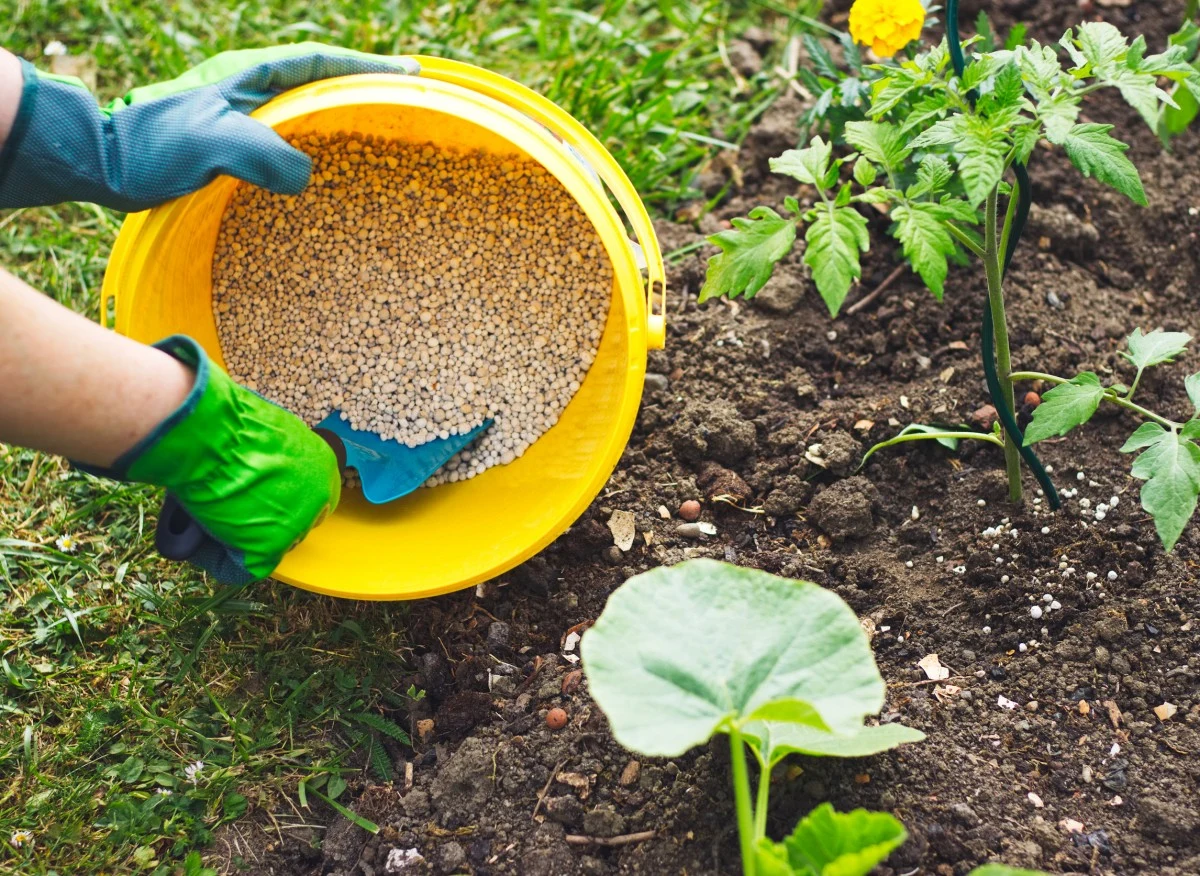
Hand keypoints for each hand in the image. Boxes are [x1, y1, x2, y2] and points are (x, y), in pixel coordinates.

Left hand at [0, 43, 418, 211]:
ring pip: (304, 111)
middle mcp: (248, 89)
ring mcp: (240, 116)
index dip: (367, 66)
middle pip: (318, 80)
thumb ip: (266, 153)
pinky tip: (328, 171)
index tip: (409, 71)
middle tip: (404, 100)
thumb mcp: (213, 145)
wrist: (102, 164)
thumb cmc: (152, 148)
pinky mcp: (231, 145)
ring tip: (377, 136)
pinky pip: (287, 141)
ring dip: (340, 119)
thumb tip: (306, 175)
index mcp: (250, 75)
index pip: (321, 61)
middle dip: (362, 87)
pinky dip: (316, 149)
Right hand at [95, 336, 340, 583]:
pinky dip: (218, 560)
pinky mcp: (272, 544)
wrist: (209, 432)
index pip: (308, 496)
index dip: (277, 501)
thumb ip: (272, 458)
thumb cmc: (226, 424)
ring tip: (205, 521)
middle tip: (227, 512)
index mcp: (323, 465)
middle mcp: (320, 495)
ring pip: (267, 546)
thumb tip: (258, 469)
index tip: (252, 499)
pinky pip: (243, 567)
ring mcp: (298, 523)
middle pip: (291, 522)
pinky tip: (198, 543)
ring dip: (238, 538)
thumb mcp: (266, 434)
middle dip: (261, 521)